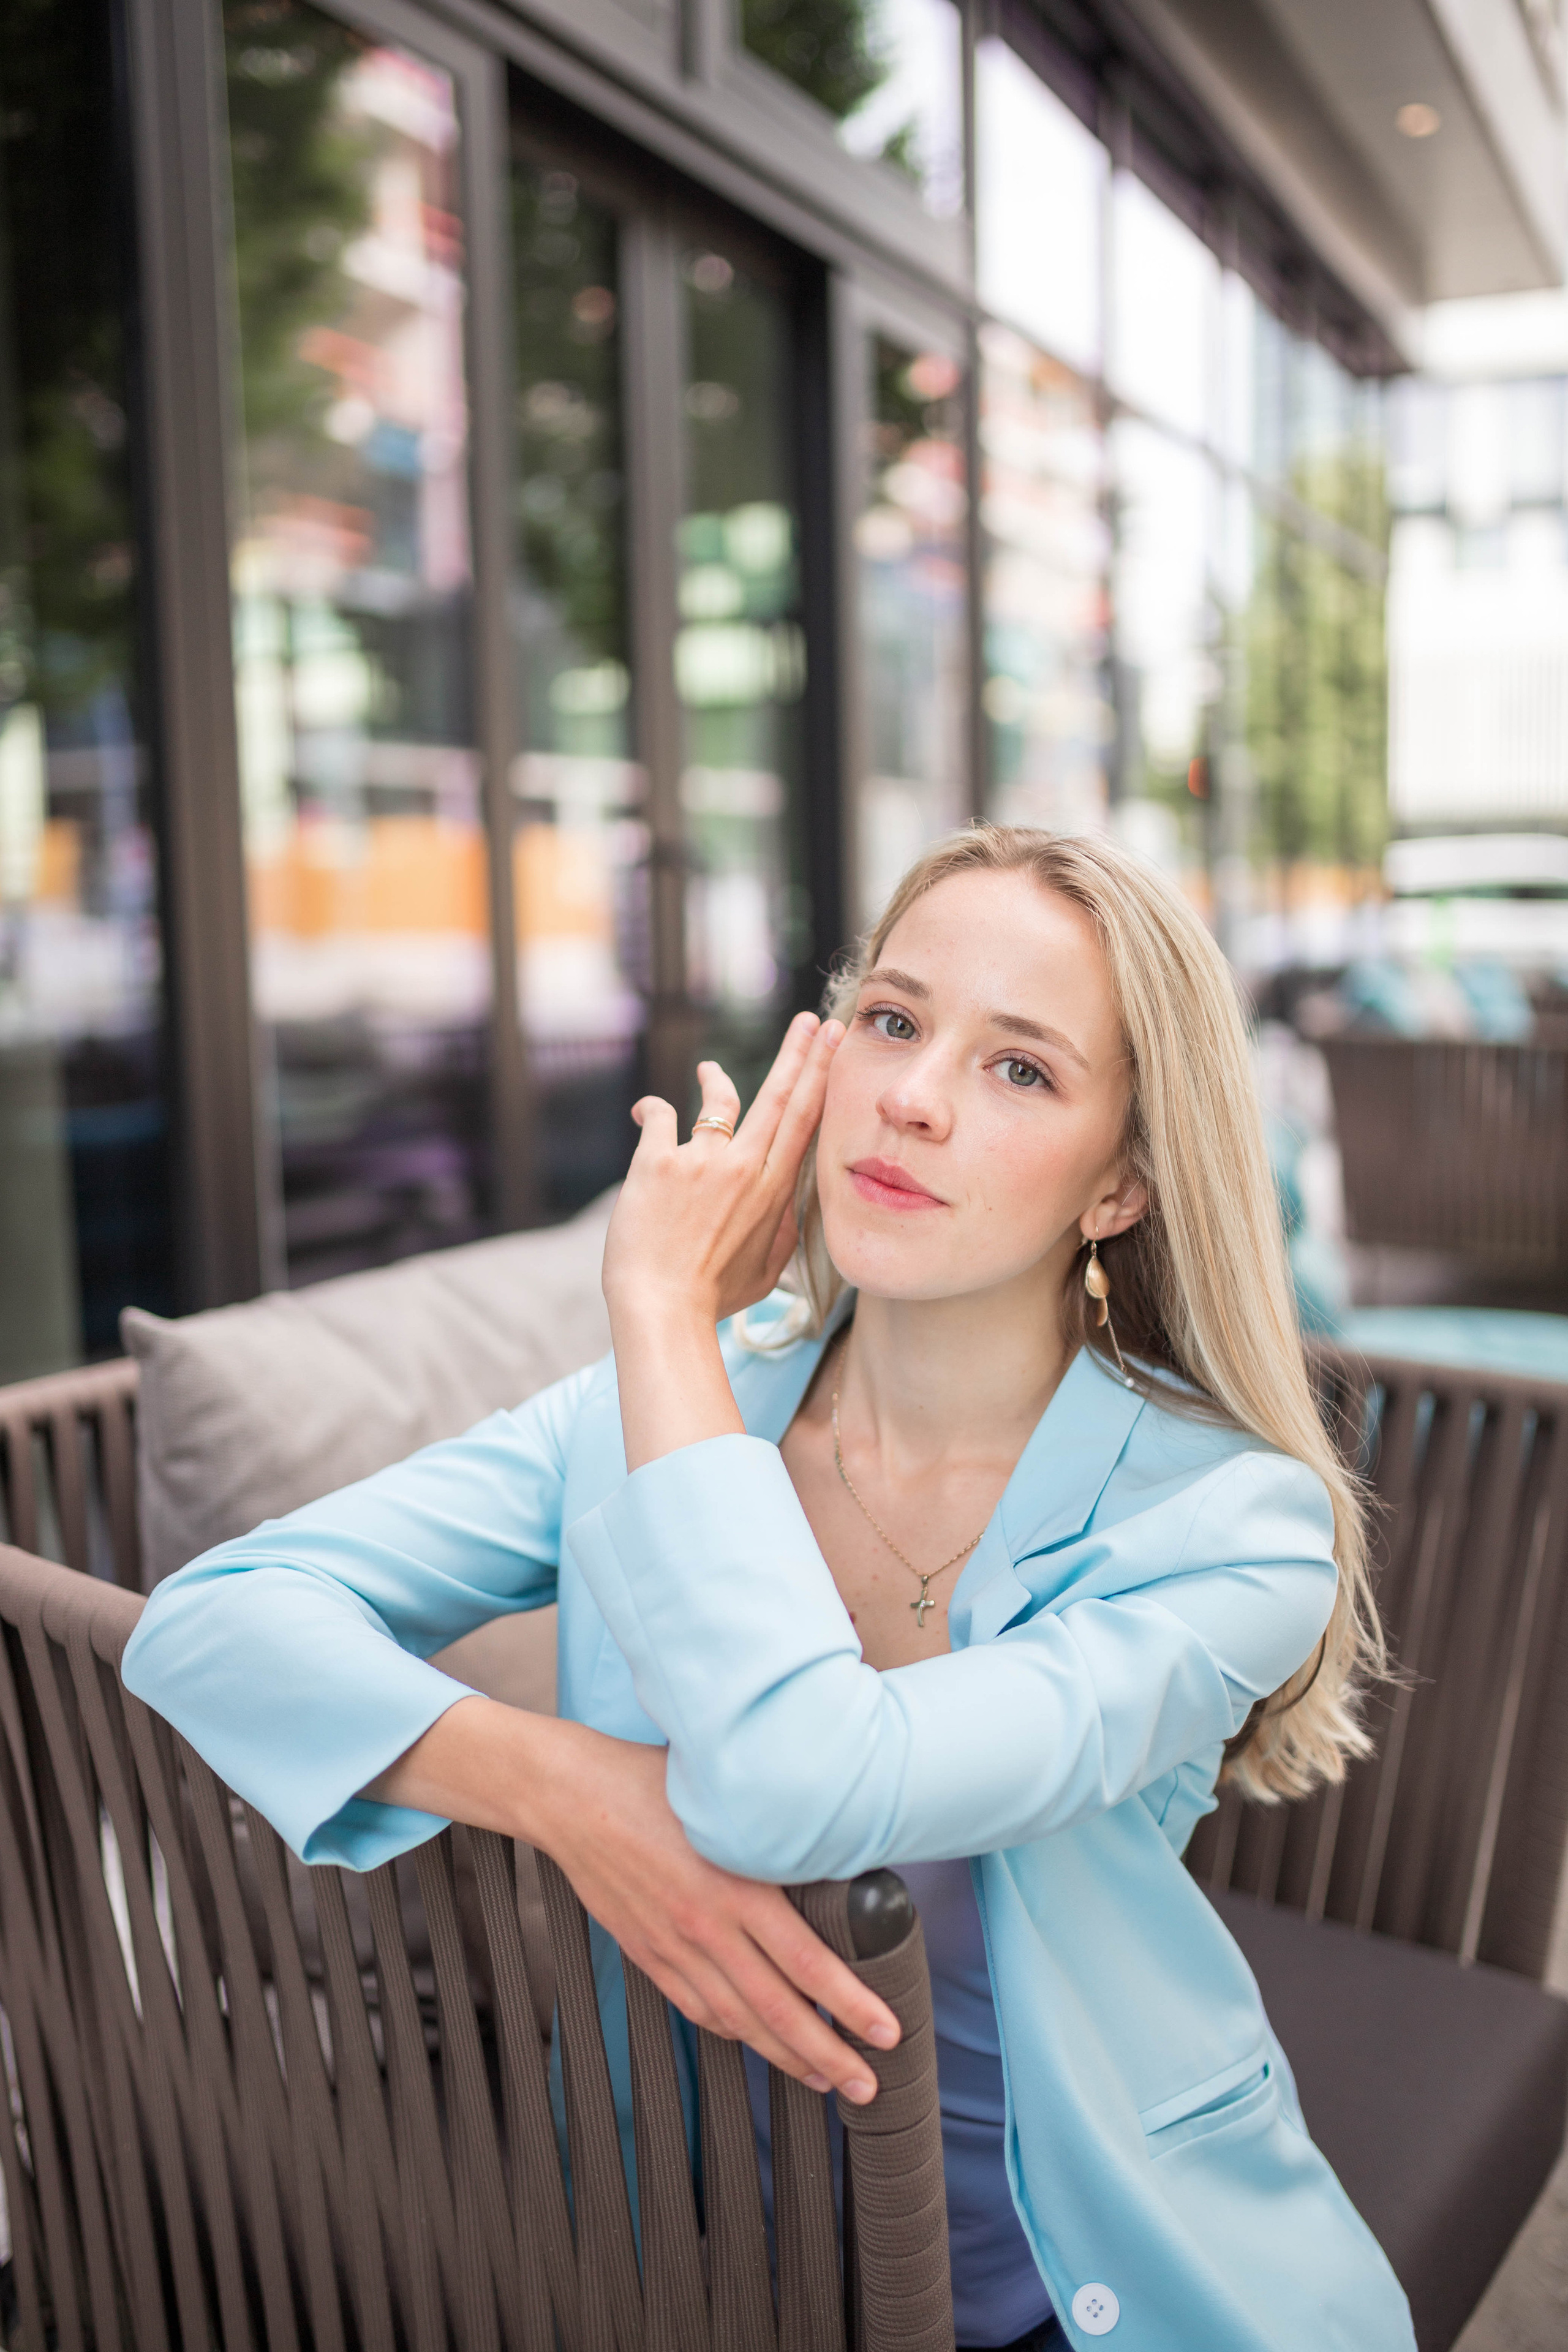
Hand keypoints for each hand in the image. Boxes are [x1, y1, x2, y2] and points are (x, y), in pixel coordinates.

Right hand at [546, 1728, 896, 2101]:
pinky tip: (753, 2043)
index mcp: (735, 1888)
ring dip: (785, 2056)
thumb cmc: (649, 1782)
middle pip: (778, 2010)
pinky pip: (696, 2008)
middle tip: (867, 2085)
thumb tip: (831, 1837)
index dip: (851, 2005)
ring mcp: (673, 1948)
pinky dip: (731, 2033)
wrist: (570, 1798)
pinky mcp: (647, 1954)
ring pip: (739, 2021)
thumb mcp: (725, 1798)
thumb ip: (774, 1829)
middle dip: (829, 2055)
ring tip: (822, 2079)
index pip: (807, 1964)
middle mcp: (707, 1928)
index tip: (886, 2031)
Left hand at [601, 1010, 843, 1331]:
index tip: (835, 1044)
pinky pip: (660, 1115)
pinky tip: (646, 1111)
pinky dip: (653, 1110)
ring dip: (716, 1077)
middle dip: (800, 1053)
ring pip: (719, 1101)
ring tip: (709, 1070)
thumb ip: (784, 1227)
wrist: (662, 1310)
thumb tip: (791, 1202)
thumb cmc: (714, 1297)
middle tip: (814, 1020)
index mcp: (774, 1192)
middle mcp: (744, 1168)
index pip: (806, 1121)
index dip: (822, 1076)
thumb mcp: (768, 1268)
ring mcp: (702, 1162)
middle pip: (779, 1096)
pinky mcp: (658, 1163)